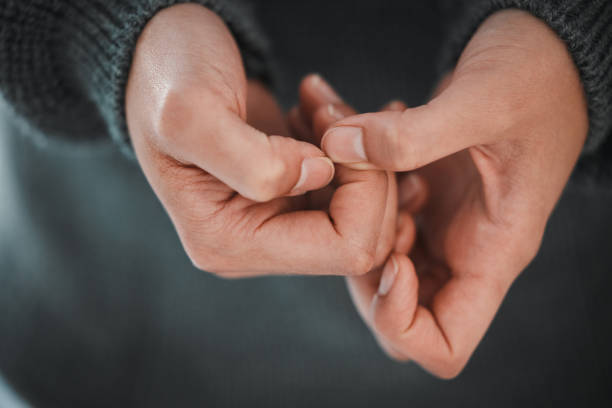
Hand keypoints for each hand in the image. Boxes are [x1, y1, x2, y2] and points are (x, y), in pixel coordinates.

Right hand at [125, 4, 393, 276]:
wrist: (162, 59)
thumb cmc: (165, 81)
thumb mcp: (191, 113)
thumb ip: (254, 161)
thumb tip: (320, 176)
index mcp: (229, 243)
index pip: (344, 248)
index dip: (366, 193)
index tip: (345, 136)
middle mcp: (254, 245)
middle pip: (364, 235)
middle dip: (368, 170)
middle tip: (336, 111)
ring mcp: (274, 220)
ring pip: (366, 210)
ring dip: (361, 152)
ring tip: (322, 103)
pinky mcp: (290, 194)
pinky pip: (351, 186)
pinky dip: (352, 145)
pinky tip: (321, 109)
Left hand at [320, 10, 587, 376]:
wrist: (544, 54)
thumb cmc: (535, 78)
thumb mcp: (482, 101)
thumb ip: (413, 133)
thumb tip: (340, 147)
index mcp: (492, 252)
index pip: (444, 343)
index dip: (400, 320)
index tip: (390, 259)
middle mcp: (463, 250)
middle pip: (397, 312)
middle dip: (359, 269)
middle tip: (354, 203)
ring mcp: (442, 224)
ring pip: (377, 262)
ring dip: (349, 216)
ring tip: (348, 150)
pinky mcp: (426, 195)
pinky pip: (375, 214)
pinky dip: (353, 185)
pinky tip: (354, 135)